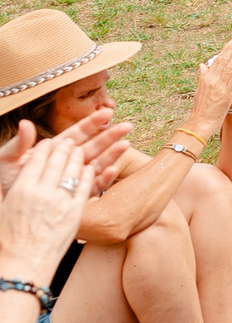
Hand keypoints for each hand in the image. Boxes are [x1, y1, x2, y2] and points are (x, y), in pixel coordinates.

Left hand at [0, 111, 125, 196]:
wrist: (4, 210)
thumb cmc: (3, 183)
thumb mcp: (7, 160)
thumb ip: (20, 143)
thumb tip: (26, 123)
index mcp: (53, 150)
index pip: (76, 133)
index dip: (92, 123)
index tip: (108, 113)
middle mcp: (66, 163)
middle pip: (93, 146)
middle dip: (110, 136)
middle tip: (127, 126)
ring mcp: (71, 179)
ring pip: (97, 164)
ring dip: (112, 155)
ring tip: (126, 145)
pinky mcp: (73, 196)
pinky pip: (91, 187)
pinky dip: (103, 179)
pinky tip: (111, 170)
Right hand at [0, 136, 93, 274]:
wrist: (23, 265)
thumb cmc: (6, 238)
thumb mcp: (1, 205)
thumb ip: (10, 183)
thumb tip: (19, 158)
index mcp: (21, 189)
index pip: (36, 160)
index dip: (44, 149)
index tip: (48, 142)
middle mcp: (42, 193)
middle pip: (57, 162)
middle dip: (64, 148)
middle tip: (68, 141)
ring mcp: (61, 203)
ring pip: (73, 172)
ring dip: (79, 157)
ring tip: (81, 149)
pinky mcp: (75, 214)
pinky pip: (85, 188)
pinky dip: (90, 175)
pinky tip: (91, 168)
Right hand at [190, 31, 231, 129]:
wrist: (199, 123)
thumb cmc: (202, 107)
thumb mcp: (201, 89)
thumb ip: (203, 76)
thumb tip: (202, 64)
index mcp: (207, 78)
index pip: (219, 59)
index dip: (227, 48)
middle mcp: (212, 80)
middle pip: (224, 60)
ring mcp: (218, 87)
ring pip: (228, 68)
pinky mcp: (224, 95)